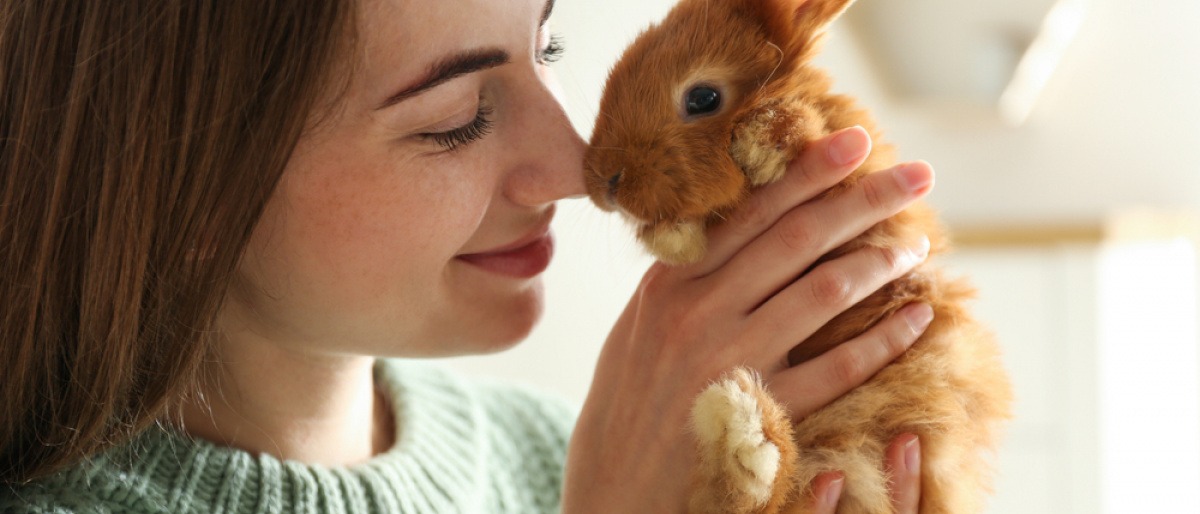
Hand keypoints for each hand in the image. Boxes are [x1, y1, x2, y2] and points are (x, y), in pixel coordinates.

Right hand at [562, 126, 934, 511]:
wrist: (613, 483)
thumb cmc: (630, 399)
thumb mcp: (641, 324)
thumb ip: (687, 276)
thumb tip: (740, 226)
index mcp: (670, 282)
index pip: (750, 212)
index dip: (808, 172)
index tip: (854, 139)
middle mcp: (698, 312)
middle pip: (796, 239)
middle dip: (862, 200)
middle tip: (916, 175)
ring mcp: (729, 361)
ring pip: (821, 294)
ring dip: (877, 263)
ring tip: (916, 246)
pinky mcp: (758, 413)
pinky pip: (835, 369)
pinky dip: (882, 340)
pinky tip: (915, 319)